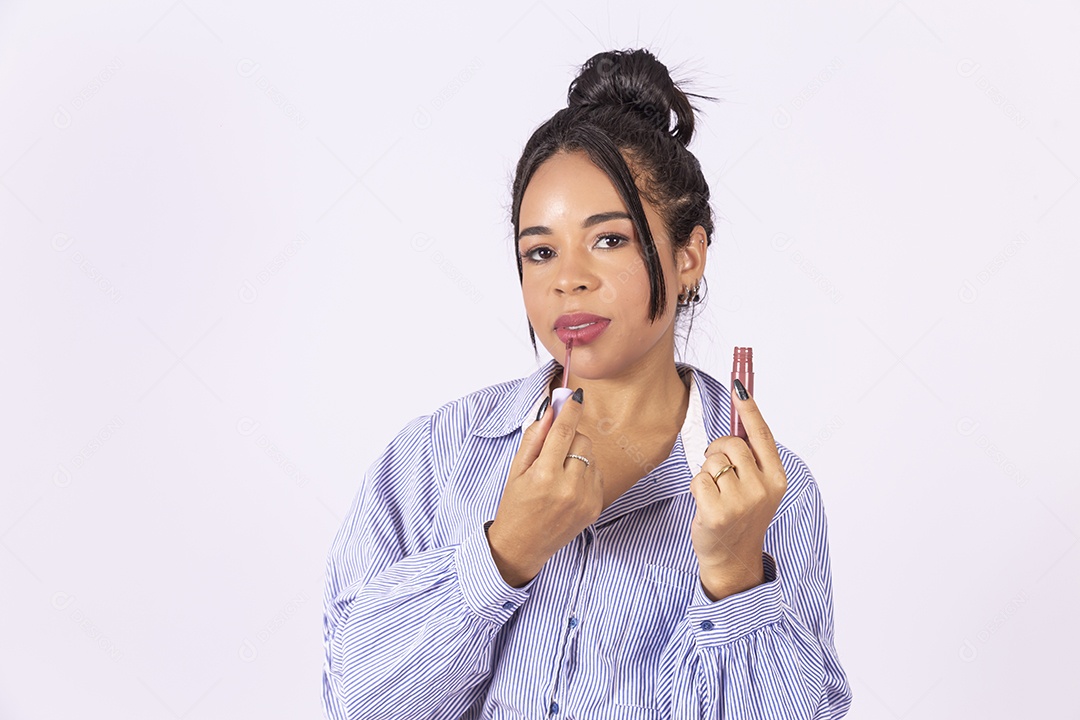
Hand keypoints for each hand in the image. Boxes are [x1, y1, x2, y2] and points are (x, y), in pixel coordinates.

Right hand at [487, 389, 603, 586]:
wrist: (523, 546)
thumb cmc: (515, 505)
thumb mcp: (517, 469)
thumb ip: (534, 437)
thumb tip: (550, 409)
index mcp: (545, 475)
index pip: (564, 432)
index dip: (570, 410)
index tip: (575, 396)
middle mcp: (569, 487)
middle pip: (582, 440)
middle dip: (570, 437)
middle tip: (554, 448)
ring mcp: (586, 499)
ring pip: (591, 456)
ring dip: (578, 455)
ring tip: (559, 472)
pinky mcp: (596, 507)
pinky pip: (597, 474)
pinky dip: (585, 472)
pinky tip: (568, 486)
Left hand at [688, 384, 787, 600]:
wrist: (732, 558)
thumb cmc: (740, 516)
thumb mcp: (756, 487)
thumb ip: (751, 458)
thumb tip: (740, 416)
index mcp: (776, 479)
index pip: (762, 435)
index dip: (749, 408)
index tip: (739, 384)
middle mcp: (763, 489)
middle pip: (731, 444)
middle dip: (718, 450)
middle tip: (719, 469)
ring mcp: (741, 502)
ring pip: (712, 461)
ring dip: (708, 472)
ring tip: (716, 493)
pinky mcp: (717, 512)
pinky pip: (698, 478)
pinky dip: (697, 487)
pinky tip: (706, 505)